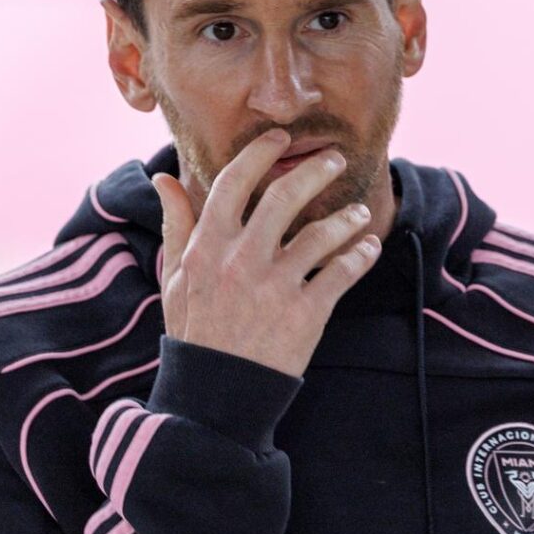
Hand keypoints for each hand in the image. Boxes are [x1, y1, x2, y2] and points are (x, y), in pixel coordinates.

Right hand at [151, 128, 380, 377]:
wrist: (218, 394)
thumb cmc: (197, 332)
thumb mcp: (176, 279)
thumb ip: (176, 226)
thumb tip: (164, 180)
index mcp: (206, 249)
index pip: (233, 183)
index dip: (259, 154)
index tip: (279, 140)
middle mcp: (240, 262)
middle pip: (284, 196)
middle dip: (315, 171)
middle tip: (335, 161)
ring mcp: (274, 287)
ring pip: (321, 234)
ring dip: (348, 218)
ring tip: (361, 213)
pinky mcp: (305, 315)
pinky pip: (342, 273)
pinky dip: (361, 255)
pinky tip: (369, 248)